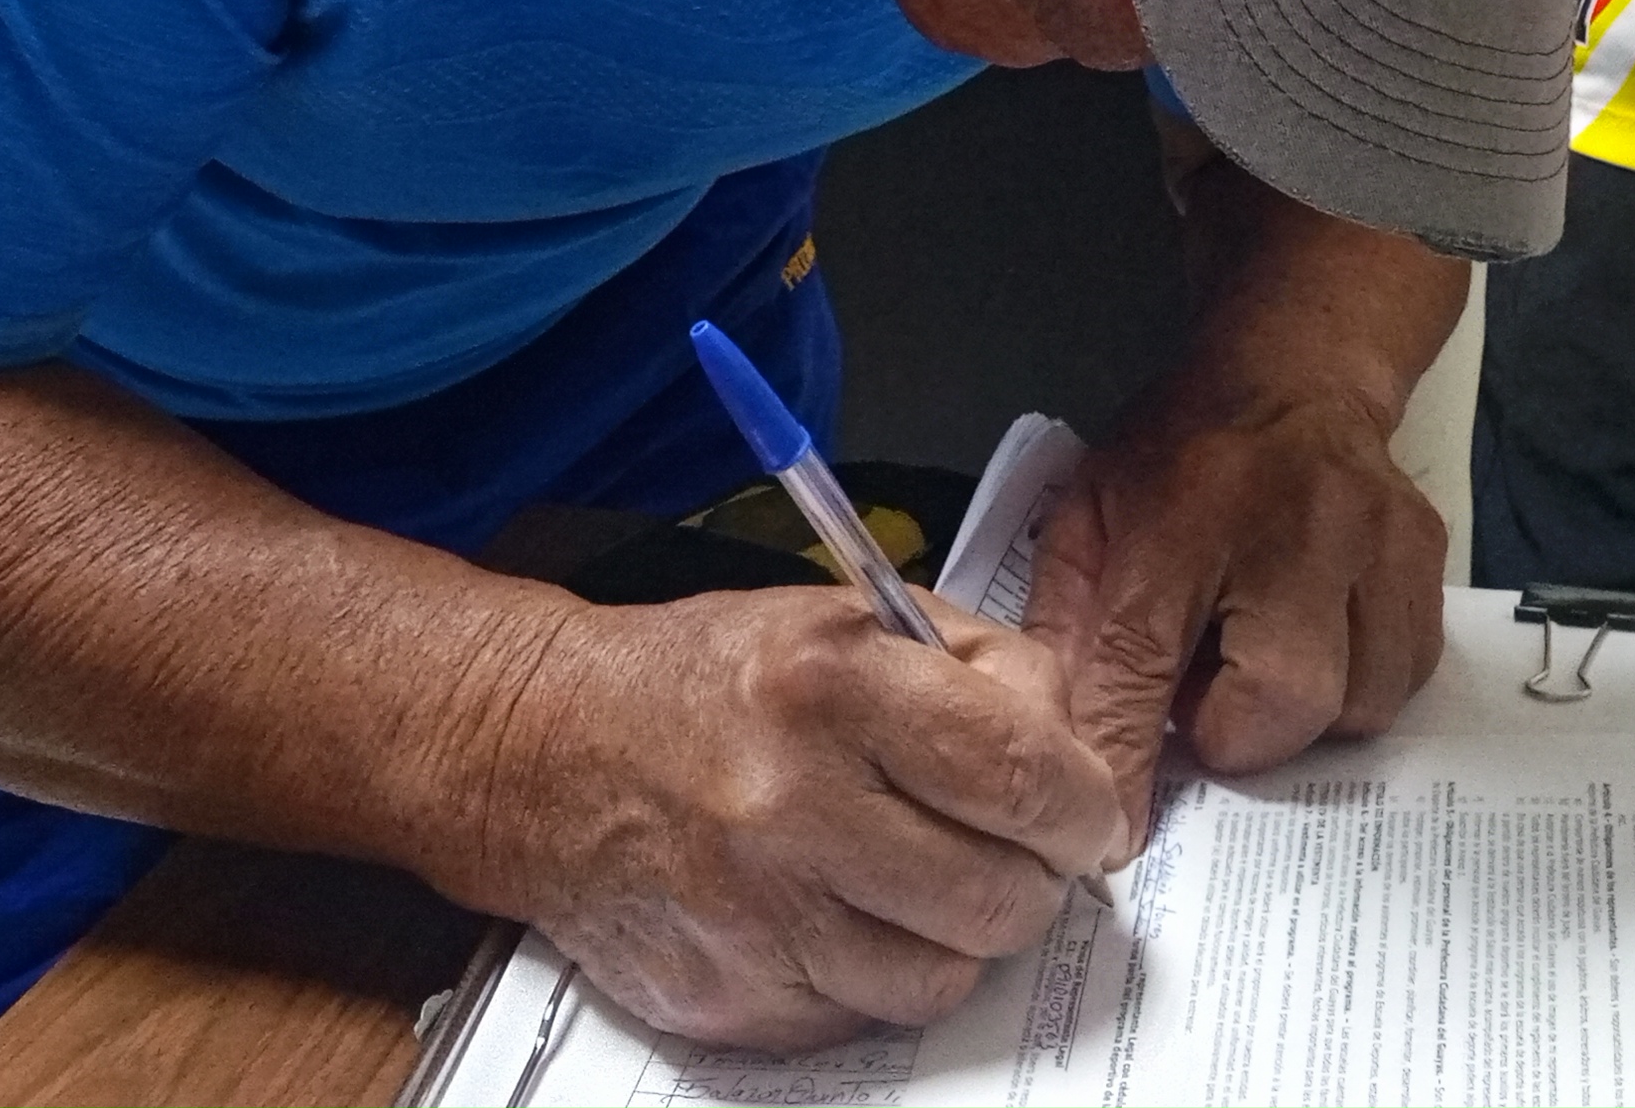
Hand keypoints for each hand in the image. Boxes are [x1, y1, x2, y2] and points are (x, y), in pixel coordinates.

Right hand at [455, 583, 1128, 1052]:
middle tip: (1016, 849)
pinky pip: (867, 1014)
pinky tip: (851, 911)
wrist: (548, 753)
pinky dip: (882, 970)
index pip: (1020, 773)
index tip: (1086, 814)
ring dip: (960, 933)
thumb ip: (983, 668)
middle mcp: (788, 805)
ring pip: (945, 976)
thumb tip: (1073, 760)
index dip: (1081, 805)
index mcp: (828, 686)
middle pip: (999, 896)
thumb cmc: (709, 679)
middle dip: (1034, 876)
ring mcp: (756, 918)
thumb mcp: (849, 619)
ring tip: (928, 878)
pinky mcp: (732, 1000)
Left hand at [1024, 363, 1448, 845]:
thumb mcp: (1091, 515)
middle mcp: (1298, 521)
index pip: (1146, 656)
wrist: (1295, 369)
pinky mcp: (1428, 558)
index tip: (1119, 835)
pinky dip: (1354, 685)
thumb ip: (1070, 628)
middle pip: (1284, 698)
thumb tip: (1062, 748)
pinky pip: (1401, 678)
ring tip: (1259, 661)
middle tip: (1201, 696)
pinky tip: (1316, 643)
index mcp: (1185, 507)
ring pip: (1357, 704)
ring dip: (1299, 714)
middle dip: (1235, 730)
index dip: (1127, 752)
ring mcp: (1378, 538)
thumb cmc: (1179, 454)